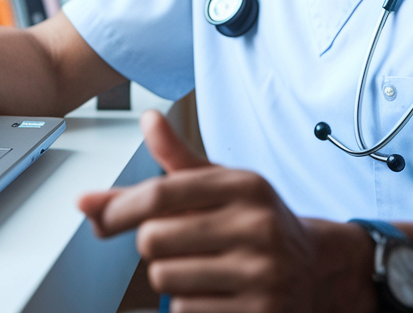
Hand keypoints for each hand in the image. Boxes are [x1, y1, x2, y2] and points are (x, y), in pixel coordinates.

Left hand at [79, 111, 374, 311]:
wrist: (313, 268)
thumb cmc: (251, 221)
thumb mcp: (220, 183)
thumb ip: (174, 158)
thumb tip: (145, 119)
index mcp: (245, 186)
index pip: (161, 194)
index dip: (119, 208)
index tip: (99, 219)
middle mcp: (258, 226)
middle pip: (153, 240)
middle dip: (153, 245)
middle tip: (178, 243)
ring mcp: (263, 273)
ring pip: (165, 279)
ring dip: (170, 277)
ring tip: (201, 267)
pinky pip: (186, 312)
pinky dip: (189, 305)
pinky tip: (216, 292)